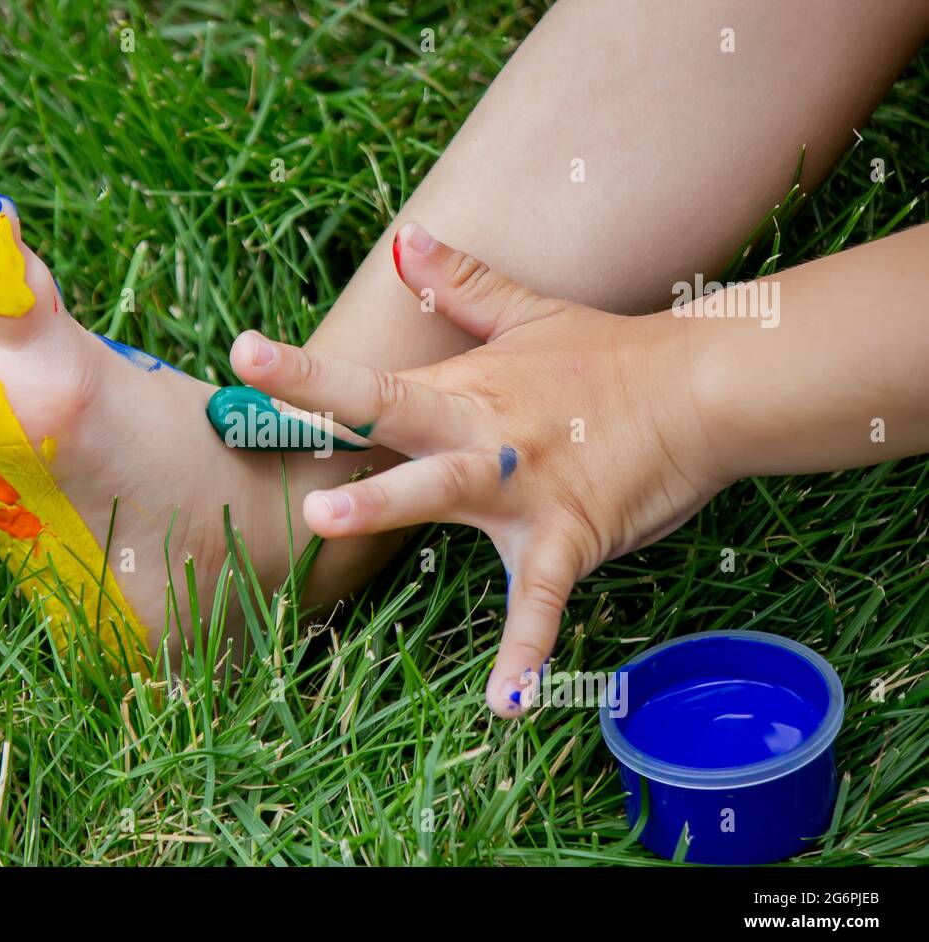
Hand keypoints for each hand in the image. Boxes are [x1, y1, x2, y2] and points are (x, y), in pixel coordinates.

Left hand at [230, 222, 726, 715]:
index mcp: (460, 389)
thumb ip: (461, 284)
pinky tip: (505, 704)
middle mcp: (480, 432)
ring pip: (446, 490)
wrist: (702, 388)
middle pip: (394, 418)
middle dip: (327, 415)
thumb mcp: (528, 313)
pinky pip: (541, 598)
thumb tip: (404, 236)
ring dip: (388, 500)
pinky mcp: (569, 535)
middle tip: (259, 418)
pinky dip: (527, 649)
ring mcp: (523, 484)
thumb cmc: (608, 357)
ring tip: (328, 517)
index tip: (241, 354)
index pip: (370, 380)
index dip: (303, 371)